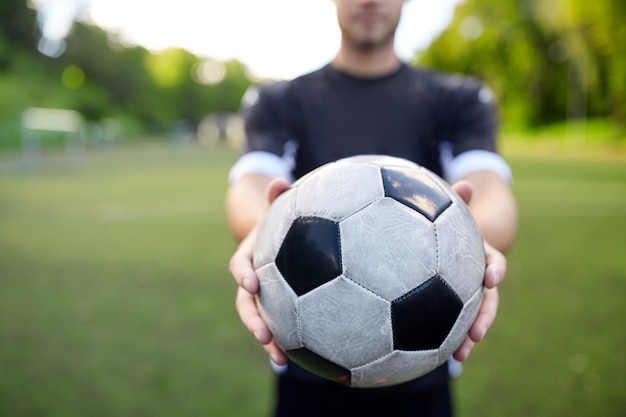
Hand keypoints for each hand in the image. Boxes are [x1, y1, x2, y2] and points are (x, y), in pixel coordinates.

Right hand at [228, 178, 290, 364]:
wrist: (276, 238)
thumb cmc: (281, 222)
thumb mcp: (280, 209)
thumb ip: (278, 196)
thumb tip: (280, 179)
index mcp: (250, 256)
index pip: (240, 265)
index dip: (243, 274)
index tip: (251, 283)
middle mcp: (252, 280)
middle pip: (245, 303)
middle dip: (252, 320)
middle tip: (264, 335)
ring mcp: (262, 297)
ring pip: (259, 321)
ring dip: (267, 341)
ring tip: (280, 361)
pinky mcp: (276, 308)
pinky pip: (279, 327)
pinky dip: (285, 344)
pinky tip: (301, 362)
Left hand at [450, 181, 506, 360]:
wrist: (451, 239)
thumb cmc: (448, 224)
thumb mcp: (452, 212)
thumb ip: (456, 200)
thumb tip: (463, 183)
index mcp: (480, 255)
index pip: (493, 263)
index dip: (495, 270)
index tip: (491, 278)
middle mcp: (478, 278)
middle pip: (488, 300)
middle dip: (485, 317)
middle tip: (477, 333)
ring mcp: (467, 295)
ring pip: (473, 318)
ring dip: (469, 337)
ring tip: (460, 355)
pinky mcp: (453, 307)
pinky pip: (454, 324)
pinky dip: (448, 339)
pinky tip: (439, 357)